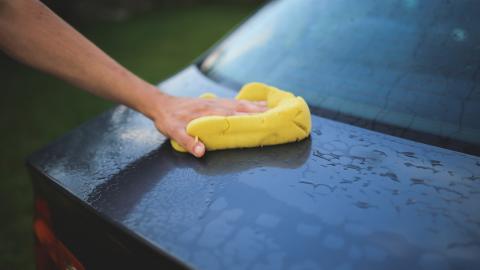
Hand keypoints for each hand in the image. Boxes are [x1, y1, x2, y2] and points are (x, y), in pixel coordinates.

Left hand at [150, 93, 267, 157]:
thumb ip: (187, 141)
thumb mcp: (173, 131)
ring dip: (257, 106)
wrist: (161, 104)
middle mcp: (215, 105)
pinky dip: (248, 102)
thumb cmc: (168, 119)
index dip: (249, 118)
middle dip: (259, 111)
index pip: (233, 116)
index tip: (264, 121)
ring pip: (240, 103)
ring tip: (273, 108)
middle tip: (277, 115)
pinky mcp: (215, 102)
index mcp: (208, 113)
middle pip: (241, 108)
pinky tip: (256, 104)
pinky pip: (235, 101)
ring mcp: (216, 102)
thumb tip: (201, 152)